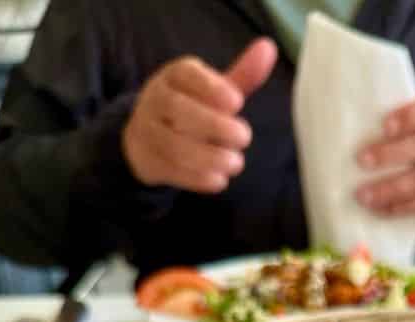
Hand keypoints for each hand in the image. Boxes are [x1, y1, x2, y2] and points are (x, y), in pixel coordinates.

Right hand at [122, 39, 277, 192]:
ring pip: (174, 144)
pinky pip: (171, 170)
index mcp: (175, 76)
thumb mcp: (214, 90)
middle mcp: (157, 99)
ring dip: (209, 157)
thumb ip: (242, 75)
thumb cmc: (192, 109)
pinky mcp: (149, 161)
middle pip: (179, 110)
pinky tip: (220, 180)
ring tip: (236, 163)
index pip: (187, 74)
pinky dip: (197, 178)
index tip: (237, 102)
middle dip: (215, 125)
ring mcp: (149, 131)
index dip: (211, 87)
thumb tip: (269, 48)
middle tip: (244, 137)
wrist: (146, 138)